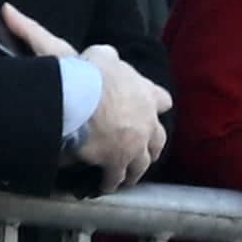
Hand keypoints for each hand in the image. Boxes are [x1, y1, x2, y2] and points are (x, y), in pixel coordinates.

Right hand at [75, 47, 168, 188]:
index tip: (153, 110)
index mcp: (145, 94)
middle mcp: (146, 121)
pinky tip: (105, 187)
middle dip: (152, 145)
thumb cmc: (90, 73)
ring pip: (142, 162)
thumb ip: (110, 57)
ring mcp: (135, 144)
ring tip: (128, 176)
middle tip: (144, 151)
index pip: (163, 100)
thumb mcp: (102, 54)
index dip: (157, 105)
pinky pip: (117, 178)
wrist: (77, 97)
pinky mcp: (117, 161)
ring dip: (136, 169)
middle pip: (159, 138)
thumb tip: (111, 55)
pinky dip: (112, 183)